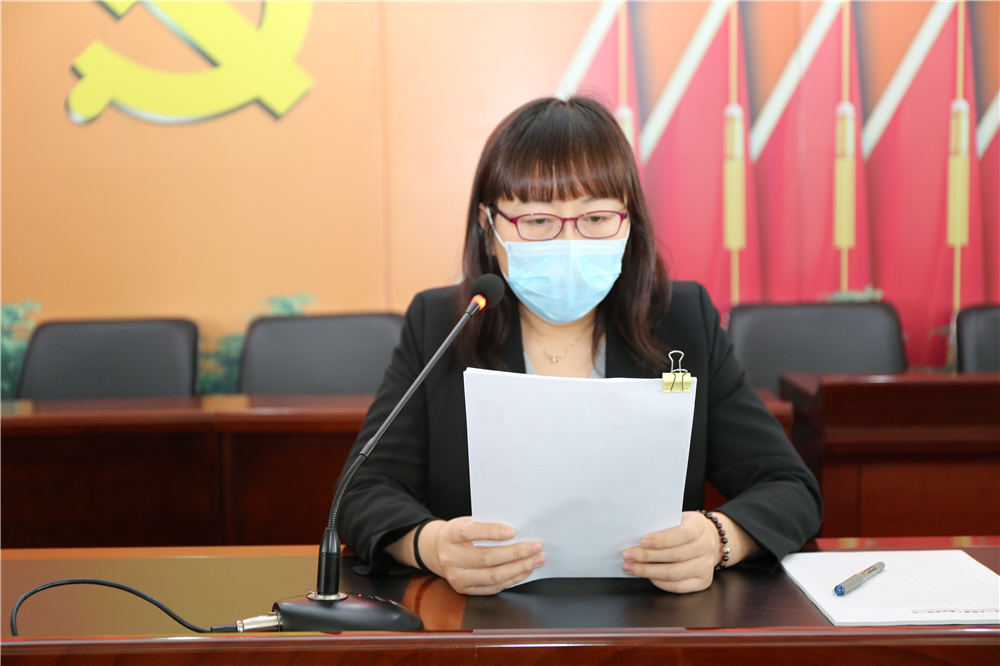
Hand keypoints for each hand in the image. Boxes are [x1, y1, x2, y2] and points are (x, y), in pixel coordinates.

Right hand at [418, 517, 544, 594]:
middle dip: (515, 553)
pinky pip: (493, 587)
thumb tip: (516, 529)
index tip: (513, 531)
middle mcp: (451, 558)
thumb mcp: (465, 522)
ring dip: (519, 568)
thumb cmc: (458, 534)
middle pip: (486, 558)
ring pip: (493, 575)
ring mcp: (457, 577)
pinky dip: (512, 579)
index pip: (470, 532)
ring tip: (536, 560)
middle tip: (535, 546)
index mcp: (450, 535)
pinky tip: (525, 570)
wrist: (437, 552)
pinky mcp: (465, 590)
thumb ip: (484, 524)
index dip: (491, 532)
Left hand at [622, 511, 751, 592]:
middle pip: (675, 556)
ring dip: (648, 572)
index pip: (682, 534)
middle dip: (647, 557)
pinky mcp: (703, 581)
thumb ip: (663, 525)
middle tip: (628, 556)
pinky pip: (678, 586)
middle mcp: (706, 547)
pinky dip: (659, 582)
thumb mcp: (678, 518)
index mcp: (699, 526)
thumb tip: (636, 536)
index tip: (642, 541)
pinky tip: (647, 576)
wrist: (710, 539)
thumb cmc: (686, 527)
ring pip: (674, 573)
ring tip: (631, 567)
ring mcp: (706, 566)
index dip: (661, 539)